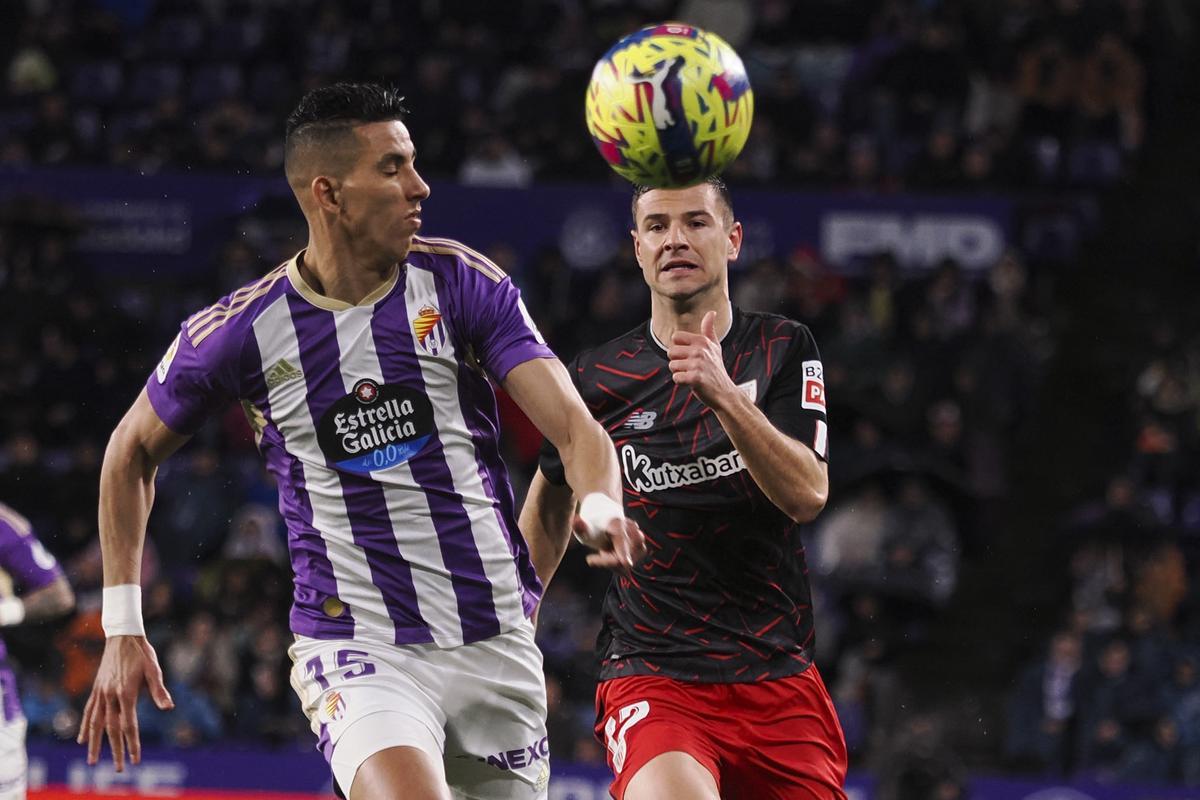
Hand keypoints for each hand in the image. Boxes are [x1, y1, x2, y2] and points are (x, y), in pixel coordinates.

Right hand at [78, 635, 173, 770]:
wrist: (122, 636)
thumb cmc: (142, 652)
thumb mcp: (154, 668)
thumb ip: (158, 690)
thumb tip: (169, 708)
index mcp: (126, 692)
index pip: (129, 725)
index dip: (132, 743)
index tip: (135, 759)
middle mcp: (110, 695)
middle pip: (110, 729)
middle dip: (115, 750)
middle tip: (118, 769)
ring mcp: (100, 693)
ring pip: (94, 723)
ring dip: (94, 744)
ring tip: (92, 761)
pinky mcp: (96, 689)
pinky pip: (88, 712)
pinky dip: (84, 727)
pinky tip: (81, 739)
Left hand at [572, 515, 646, 573]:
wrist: (609, 518)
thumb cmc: (594, 524)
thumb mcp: (584, 527)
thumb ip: (580, 526)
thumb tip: (576, 521)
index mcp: (619, 524)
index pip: (621, 541)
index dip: (623, 553)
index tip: (625, 563)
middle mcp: (634, 532)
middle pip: (620, 559)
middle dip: (605, 561)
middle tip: (592, 558)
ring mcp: (640, 541)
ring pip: (624, 565)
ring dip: (611, 563)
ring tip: (604, 552)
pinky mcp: (642, 549)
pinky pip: (627, 565)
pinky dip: (617, 564)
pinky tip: (611, 555)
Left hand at [667, 310, 737, 409]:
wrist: (724, 392)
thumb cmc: (716, 370)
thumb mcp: (715, 347)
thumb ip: (709, 329)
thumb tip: (711, 312)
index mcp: (702, 341)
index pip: (675, 337)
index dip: (679, 348)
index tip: (689, 355)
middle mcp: (700, 350)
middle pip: (670, 352)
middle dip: (677, 362)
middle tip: (690, 367)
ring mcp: (698, 364)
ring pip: (672, 366)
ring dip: (679, 373)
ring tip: (692, 375)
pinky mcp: (695, 378)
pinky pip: (676, 378)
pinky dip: (681, 382)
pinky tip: (692, 383)